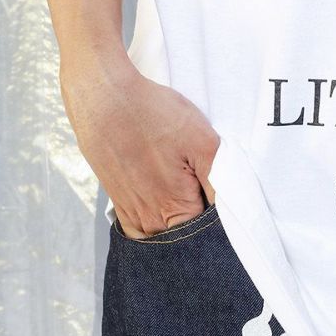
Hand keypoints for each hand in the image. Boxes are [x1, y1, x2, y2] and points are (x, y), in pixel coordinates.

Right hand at [60, 57, 220, 238]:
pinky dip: (156, 222)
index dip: (222, 216)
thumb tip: (230, 210)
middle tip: (201, 183)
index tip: (222, 193)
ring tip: (181, 185)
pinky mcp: (119, 203)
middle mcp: (152, 222)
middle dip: (200, 220)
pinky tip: (162, 201)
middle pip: (185, 234)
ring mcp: (133, 215)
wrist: (105, 100)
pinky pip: (142, 229)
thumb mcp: (201, 141)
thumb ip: (219, 182)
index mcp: (176, 210)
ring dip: (177, 219)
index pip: (209, 231)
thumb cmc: (154, 116)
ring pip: (164, 232)